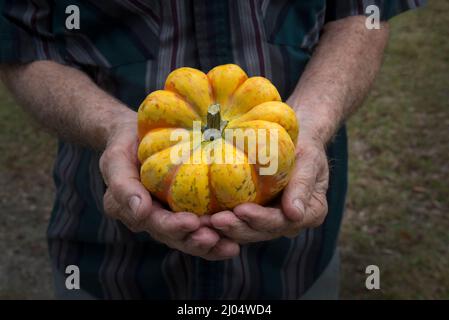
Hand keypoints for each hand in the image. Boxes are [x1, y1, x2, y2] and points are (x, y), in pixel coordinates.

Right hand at [99, 114, 239, 259]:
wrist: (135, 135)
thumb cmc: (124, 145)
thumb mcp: (115, 160)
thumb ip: (123, 187)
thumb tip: (141, 212)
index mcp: (133, 212)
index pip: (154, 223)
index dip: (173, 227)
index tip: (193, 222)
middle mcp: (152, 219)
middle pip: (175, 236)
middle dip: (195, 240)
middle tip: (215, 238)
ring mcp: (171, 215)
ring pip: (190, 237)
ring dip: (210, 244)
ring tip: (230, 245)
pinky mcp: (188, 208)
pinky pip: (202, 226)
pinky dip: (218, 234)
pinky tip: (235, 240)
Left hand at [210, 134, 328, 242]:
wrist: (296, 138)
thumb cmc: (305, 144)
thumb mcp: (309, 158)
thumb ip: (303, 185)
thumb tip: (295, 214)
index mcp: (310, 212)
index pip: (283, 221)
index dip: (260, 219)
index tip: (240, 210)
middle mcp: (291, 221)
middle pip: (262, 231)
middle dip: (238, 227)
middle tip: (215, 220)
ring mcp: (273, 220)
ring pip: (248, 231)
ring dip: (226, 229)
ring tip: (205, 222)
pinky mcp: (256, 214)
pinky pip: (239, 222)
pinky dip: (223, 222)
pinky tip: (204, 218)